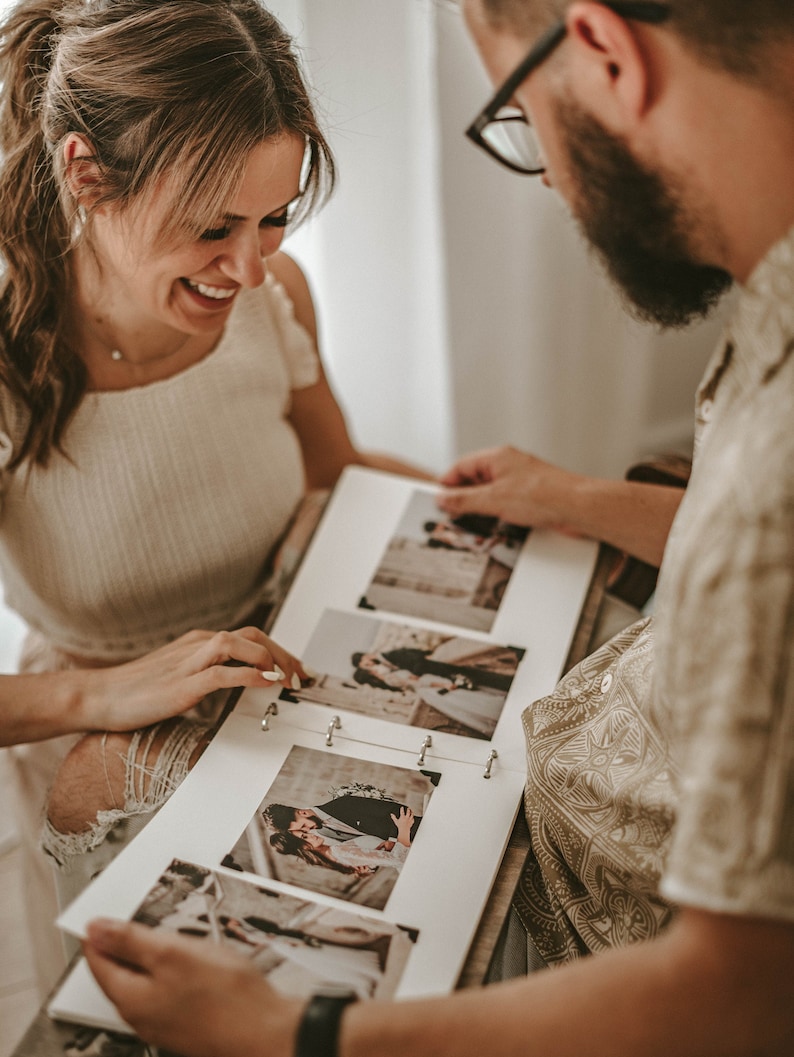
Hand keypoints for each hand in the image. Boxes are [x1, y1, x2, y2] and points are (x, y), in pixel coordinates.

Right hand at [83, 627, 305, 731]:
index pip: (250, 637)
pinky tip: (265, 682)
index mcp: (198, 642)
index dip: (278, 651)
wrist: (99, 696)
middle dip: (283, 654)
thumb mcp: (179, 677)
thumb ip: (206, 675)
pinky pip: (223, 672)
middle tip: (302, 676)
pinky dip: (249, 674)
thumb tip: (237, 683)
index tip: (296, 670)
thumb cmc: (136, 691)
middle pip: (253, 636)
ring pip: (240, 644)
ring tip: (287, 679)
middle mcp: (197, 644)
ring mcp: (190, 661)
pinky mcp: (183, 683)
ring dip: (270, 660)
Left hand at [83, 918, 301, 1056]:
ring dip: (148, 958)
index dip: (97, 934)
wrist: (266, 1033)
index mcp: (131, 999)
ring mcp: (166, 1023)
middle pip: (119, 975)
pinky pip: (167, 993)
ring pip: (145, 984)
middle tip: (127, 918)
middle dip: (122, 945)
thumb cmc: (224, 997)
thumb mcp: (173, 953)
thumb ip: (131, 941)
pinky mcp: (188, 1024)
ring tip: (161, 934)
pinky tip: (188, 961)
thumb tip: (96, 930)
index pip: (98, 963)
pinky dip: (169, 972)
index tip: (99, 915)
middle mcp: (143, 1017)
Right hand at [391, 806, 414, 846]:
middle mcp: (406, 818)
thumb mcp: (396, 821)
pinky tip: (413, 817)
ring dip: (412, 812)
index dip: (402, 809)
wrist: (404, 831)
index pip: (402, 811)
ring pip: (412, 815)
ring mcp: (409, 820)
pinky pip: (413, 819)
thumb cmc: (400, 826)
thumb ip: (393, 817)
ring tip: (411, 811)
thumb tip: (391, 814)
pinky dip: (413, 818)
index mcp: (402, 817)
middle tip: (408, 808)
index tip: (402, 807)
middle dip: (408, 809)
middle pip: (408, 812)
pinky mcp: (411, 822)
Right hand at [438, 446, 580, 532]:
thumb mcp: (494, 499)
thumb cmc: (544, 494)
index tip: (438, 500)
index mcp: (497, 457)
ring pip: (490, 494)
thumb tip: (444, 498)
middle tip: (452, 515)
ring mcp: (520, 482)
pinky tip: (496, 525)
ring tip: (473, 522)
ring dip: (481, 508)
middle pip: (475, 480)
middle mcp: (509, 466)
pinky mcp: (531, 498)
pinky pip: (505, 504)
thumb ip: (465, 500)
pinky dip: (497, 514)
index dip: (447, 484)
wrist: (578, 507)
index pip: (462, 466)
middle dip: (463, 498)